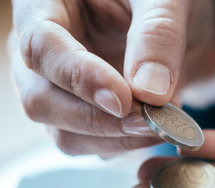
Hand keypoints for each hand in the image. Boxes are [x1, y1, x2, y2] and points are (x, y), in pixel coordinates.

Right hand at [9, 0, 214, 155]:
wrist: (175, 16)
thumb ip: (158, 32)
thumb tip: (148, 91)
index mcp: (43, 4)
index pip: (39, 47)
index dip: (79, 77)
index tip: (124, 99)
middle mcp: (39, 51)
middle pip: (41, 100)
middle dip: (99, 120)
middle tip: (155, 119)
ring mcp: (54, 88)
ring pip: (64, 134)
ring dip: (118, 139)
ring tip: (167, 118)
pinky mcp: (78, 117)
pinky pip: (92, 145)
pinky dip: (128, 144)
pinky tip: (160, 123)